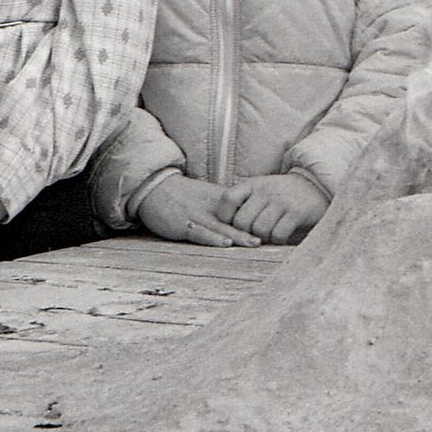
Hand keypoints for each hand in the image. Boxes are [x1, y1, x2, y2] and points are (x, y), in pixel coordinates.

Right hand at [138, 174, 261, 247]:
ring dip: (238, 236)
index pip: (243, 210)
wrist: (155, 188)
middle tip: (272, 238)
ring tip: (255, 243)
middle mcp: (211, 208)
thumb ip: (227, 205)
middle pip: (236, 220)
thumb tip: (251, 214)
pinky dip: (213, 238)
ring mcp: (197, 216)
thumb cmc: (183, 194)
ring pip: (221, 228)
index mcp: (219, 200)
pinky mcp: (183, 225)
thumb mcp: (208, 196)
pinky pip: (200, 233)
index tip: (277, 227)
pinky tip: (225, 244)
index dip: (259, 219)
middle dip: (254, 229)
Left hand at [227, 172, 329, 243]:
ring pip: (260, 230)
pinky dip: (278, 240)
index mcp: (254, 184)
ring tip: (270, 235)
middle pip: (242, 221)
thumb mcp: (263, 190)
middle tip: (255, 235)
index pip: (228, 198)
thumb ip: (245, 202)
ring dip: (264, 238)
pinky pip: (278, 234)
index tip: (232, 225)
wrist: (317, 186)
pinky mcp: (297, 212)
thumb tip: (224, 228)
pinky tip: (282, 237)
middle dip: (246, 233)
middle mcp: (266, 191)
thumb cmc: (283, 194)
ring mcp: (282, 201)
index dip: (225, 216)